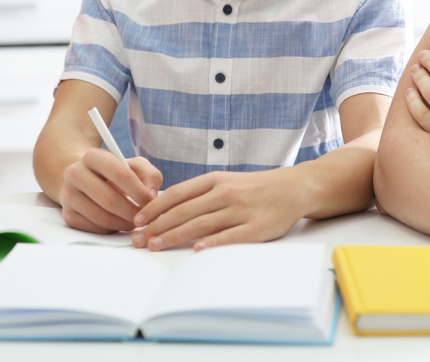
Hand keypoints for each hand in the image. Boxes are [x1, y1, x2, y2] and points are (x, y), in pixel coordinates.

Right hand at [59, 149, 162, 233]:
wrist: (84, 179)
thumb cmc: (115, 173)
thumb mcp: (134, 166)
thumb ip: (149, 175)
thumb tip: (152, 195)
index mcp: (93, 156)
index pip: (120, 174)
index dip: (139, 191)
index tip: (151, 202)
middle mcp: (75, 173)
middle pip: (110, 199)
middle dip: (132, 212)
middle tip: (145, 217)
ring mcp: (68, 195)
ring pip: (102, 217)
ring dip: (124, 224)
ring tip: (135, 221)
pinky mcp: (68, 214)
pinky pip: (94, 228)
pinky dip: (112, 229)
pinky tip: (120, 223)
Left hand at [131, 169, 306, 250]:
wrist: (292, 188)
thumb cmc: (254, 187)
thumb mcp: (225, 181)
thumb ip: (199, 193)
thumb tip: (165, 206)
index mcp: (214, 180)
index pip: (177, 194)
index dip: (154, 208)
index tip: (137, 220)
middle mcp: (225, 193)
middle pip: (184, 211)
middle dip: (157, 225)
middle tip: (139, 239)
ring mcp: (241, 210)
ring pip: (201, 224)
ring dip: (175, 235)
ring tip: (155, 245)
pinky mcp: (257, 228)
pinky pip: (230, 236)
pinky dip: (212, 243)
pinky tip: (196, 250)